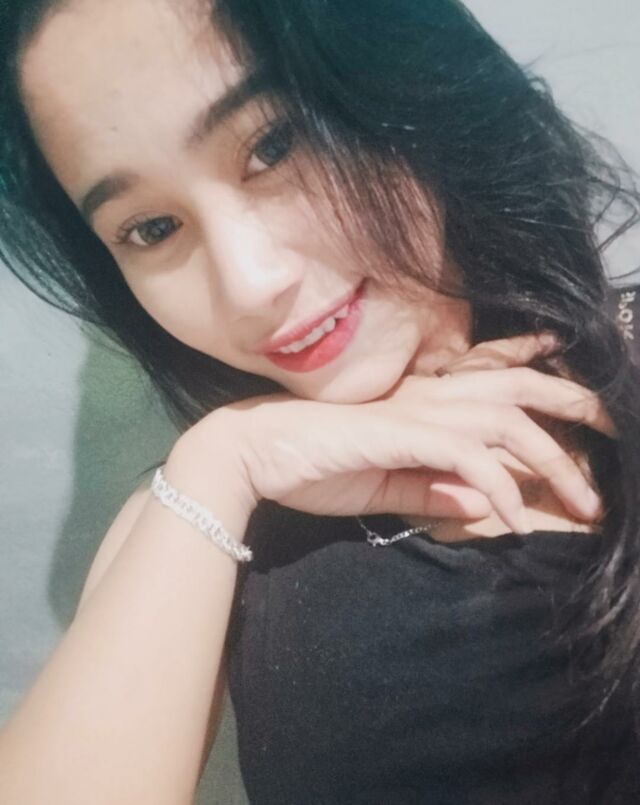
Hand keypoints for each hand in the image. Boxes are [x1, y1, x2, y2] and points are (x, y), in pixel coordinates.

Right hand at [187, 344, 604, 534]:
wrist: (253, 452)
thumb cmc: (311, 465)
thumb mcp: (384, 484)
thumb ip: (433, 489)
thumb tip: (486, 503)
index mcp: (423, 403)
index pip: (493, 378)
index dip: (538, 372)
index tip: (576, 389)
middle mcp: (427, 399)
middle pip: (518, 389)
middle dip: (574, 404)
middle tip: (616, 430)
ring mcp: (416, 413)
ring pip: (507, 423)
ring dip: (553, 461)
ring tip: (586, 500)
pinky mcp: (401, 435)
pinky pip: (468, 459)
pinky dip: (500, 488)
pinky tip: (517, 521)